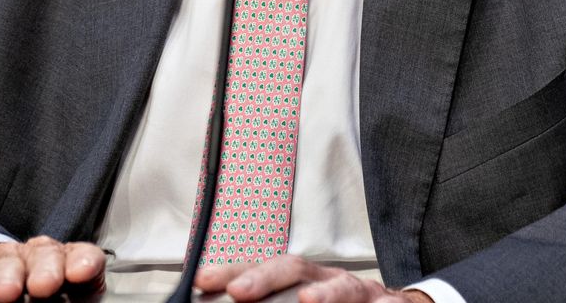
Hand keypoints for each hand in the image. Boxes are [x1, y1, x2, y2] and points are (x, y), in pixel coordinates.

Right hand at [0, 238, 104, 302]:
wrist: (6, 289)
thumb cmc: (48, 299)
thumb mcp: (63, 300)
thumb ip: (67, 302)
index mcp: (69, 265)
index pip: (84, 257)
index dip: (84, 261)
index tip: (82, 272)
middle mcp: (40, 257)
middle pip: (45, 255)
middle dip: (44, 269)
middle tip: (43, 285)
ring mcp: (7, 260)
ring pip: (7, 261)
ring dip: (5, 275)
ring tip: (6, 292)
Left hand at [193, 256, 432, 302]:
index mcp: (301, 281)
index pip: (263, 270)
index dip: (232, 272)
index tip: (202, 280)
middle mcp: (328, 280)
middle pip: (295, 267)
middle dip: (266, 277)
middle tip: (240, 292)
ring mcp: (362, 293)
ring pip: (345, 286)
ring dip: (327, 295)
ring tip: (308, 302)